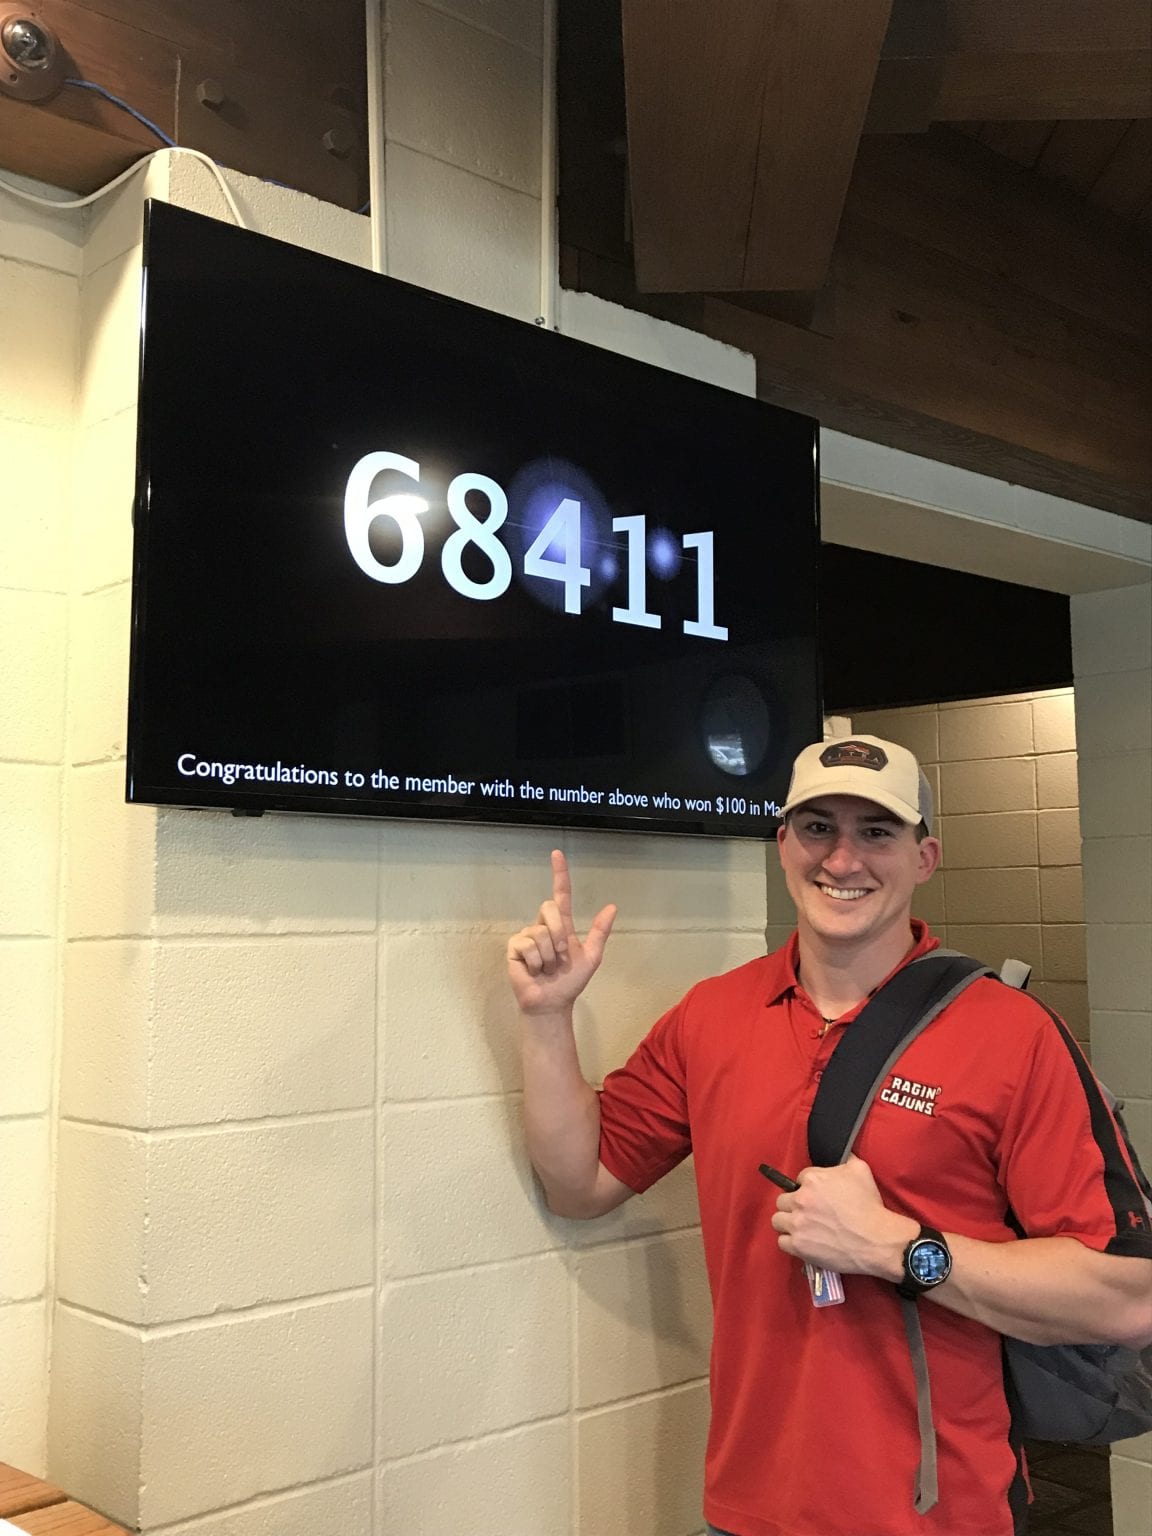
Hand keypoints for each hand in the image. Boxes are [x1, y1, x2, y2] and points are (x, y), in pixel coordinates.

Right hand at [507, 850, 615, 1016]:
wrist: (553, 1003)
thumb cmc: (570, 982)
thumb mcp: (591, 957)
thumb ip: (599, 932)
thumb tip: (612, 907)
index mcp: (562, 925)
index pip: (561, 894)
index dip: (559, 874)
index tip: (557, 853)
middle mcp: (543, 926)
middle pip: (550, 909)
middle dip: (559, 935)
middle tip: (560, 957)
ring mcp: (527, 935)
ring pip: (540, 933)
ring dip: (549, 956)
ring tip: (547, 968)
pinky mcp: (514, 948)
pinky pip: (528, 945)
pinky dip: (535, 962)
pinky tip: (534, 971)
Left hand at [770, 1155, 915, 1278]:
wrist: (876, 1241)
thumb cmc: (869, 1205)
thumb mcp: (861, 1170)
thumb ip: (846, 1159)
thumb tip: (842, 1153)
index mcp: (812, 1179)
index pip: (799, 1179)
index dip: (808, 1187)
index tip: (818, 1196)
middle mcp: (800, 1200)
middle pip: (782, 1200)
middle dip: (794, 1204)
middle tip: (808, 1212)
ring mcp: (797, 1224)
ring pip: (777, 1220)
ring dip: (788, 1223)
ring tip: (801, 1227)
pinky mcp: (798, 1246)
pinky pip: (782, 1242)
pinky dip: (791, 1242)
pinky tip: (803, 1241)